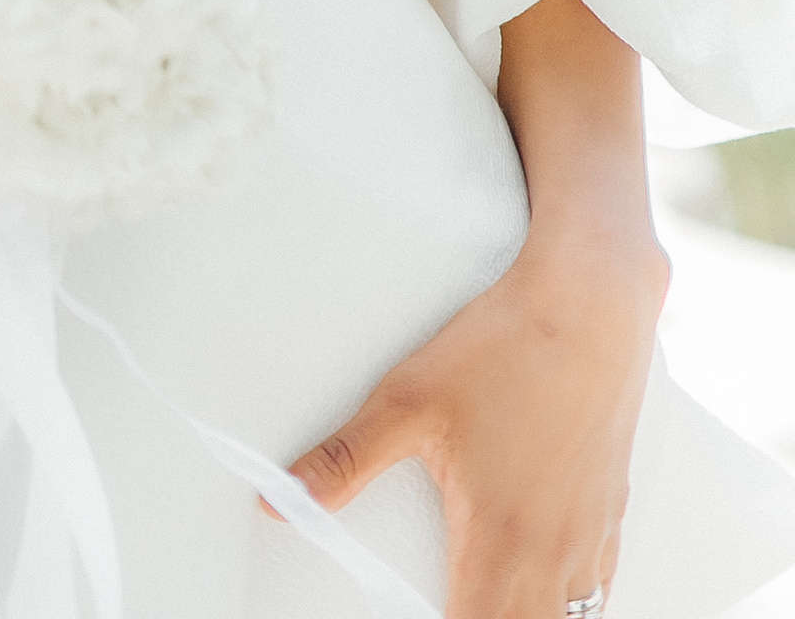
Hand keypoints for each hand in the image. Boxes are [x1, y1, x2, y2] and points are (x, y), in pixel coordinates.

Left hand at [285, 228, 667, 615]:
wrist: (588, 308)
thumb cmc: (503, 350)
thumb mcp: (408, 402)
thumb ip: (345, 461)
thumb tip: (283, 501)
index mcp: (501, 541)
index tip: (415, 615)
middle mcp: (555, 555)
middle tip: (448, 602)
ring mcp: (592, 537)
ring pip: (571, 618)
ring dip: (530, 617)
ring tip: (492, 601)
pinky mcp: (612, 512)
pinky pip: (599, 588)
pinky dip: (572, 602)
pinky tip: (549, 586)